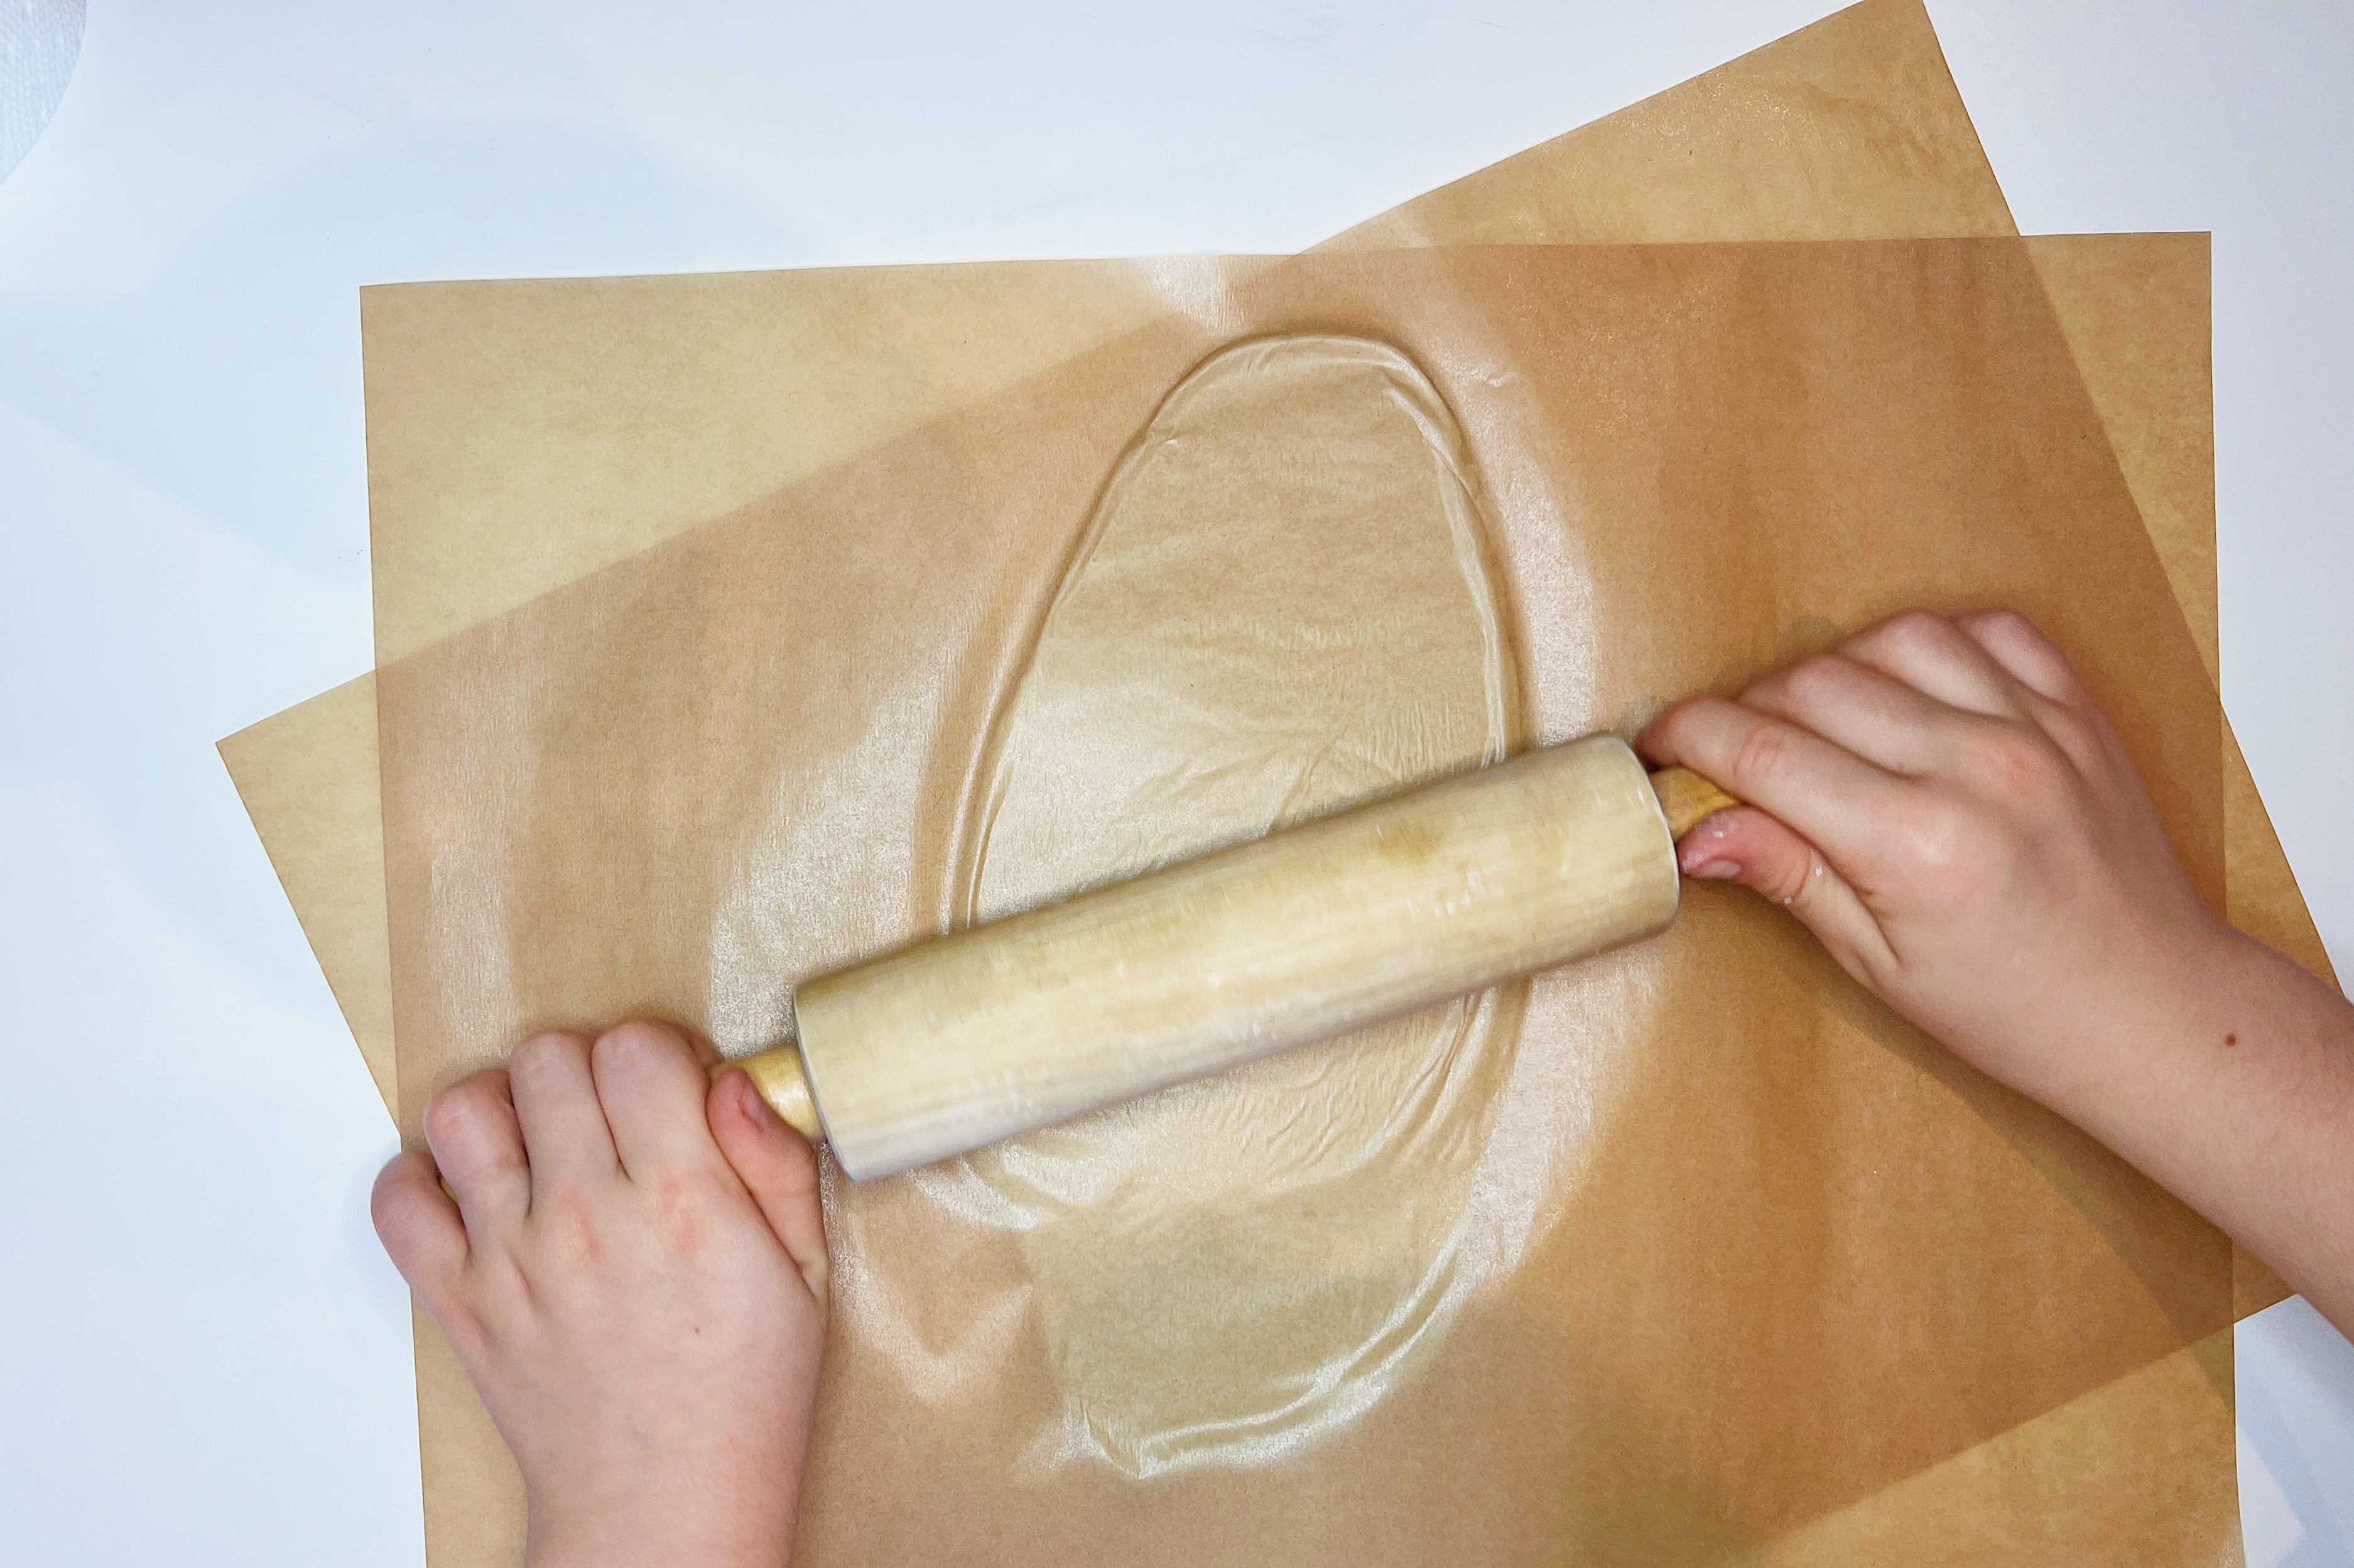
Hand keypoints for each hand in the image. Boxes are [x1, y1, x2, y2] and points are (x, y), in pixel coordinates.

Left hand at [372, 1021, 827, 1567]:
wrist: (667, 1507)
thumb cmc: (741, 1396)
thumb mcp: (804, 1272)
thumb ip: (776, 1163)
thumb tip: (737, 1080)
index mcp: (681, 1202)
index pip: (636, 1048)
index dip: (659, 1054)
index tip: (672, 1090)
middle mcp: (586, 1218)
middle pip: (547, 1058)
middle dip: (585, 1069)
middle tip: (611, 1116)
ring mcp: (510, 1258)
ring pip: (462, 1108)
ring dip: (502, 1107)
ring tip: (540, 1140)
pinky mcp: (460, 1300)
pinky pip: (398, 1201)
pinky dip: (422, 1180)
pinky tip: (477, 1191)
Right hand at [1641, 609, 2353, 1332]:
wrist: (2151, 1009)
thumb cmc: (2015, 1008)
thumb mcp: (1876, 964)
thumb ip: (1789, 874)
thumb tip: (1694, 828)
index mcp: (1916, 846)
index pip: (1763, 752)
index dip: (1688, 737)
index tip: (1658, 746)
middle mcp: (1977, 769)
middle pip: (1812, 685)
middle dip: (1749, 713)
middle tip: (1734, 760)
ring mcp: (2035, 729)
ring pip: (1889, 639)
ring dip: (1837, 673)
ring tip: (1825, 729)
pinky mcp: (2074, 711)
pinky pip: (1985, 628)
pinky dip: (1931, 645)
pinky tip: (1911, 693)